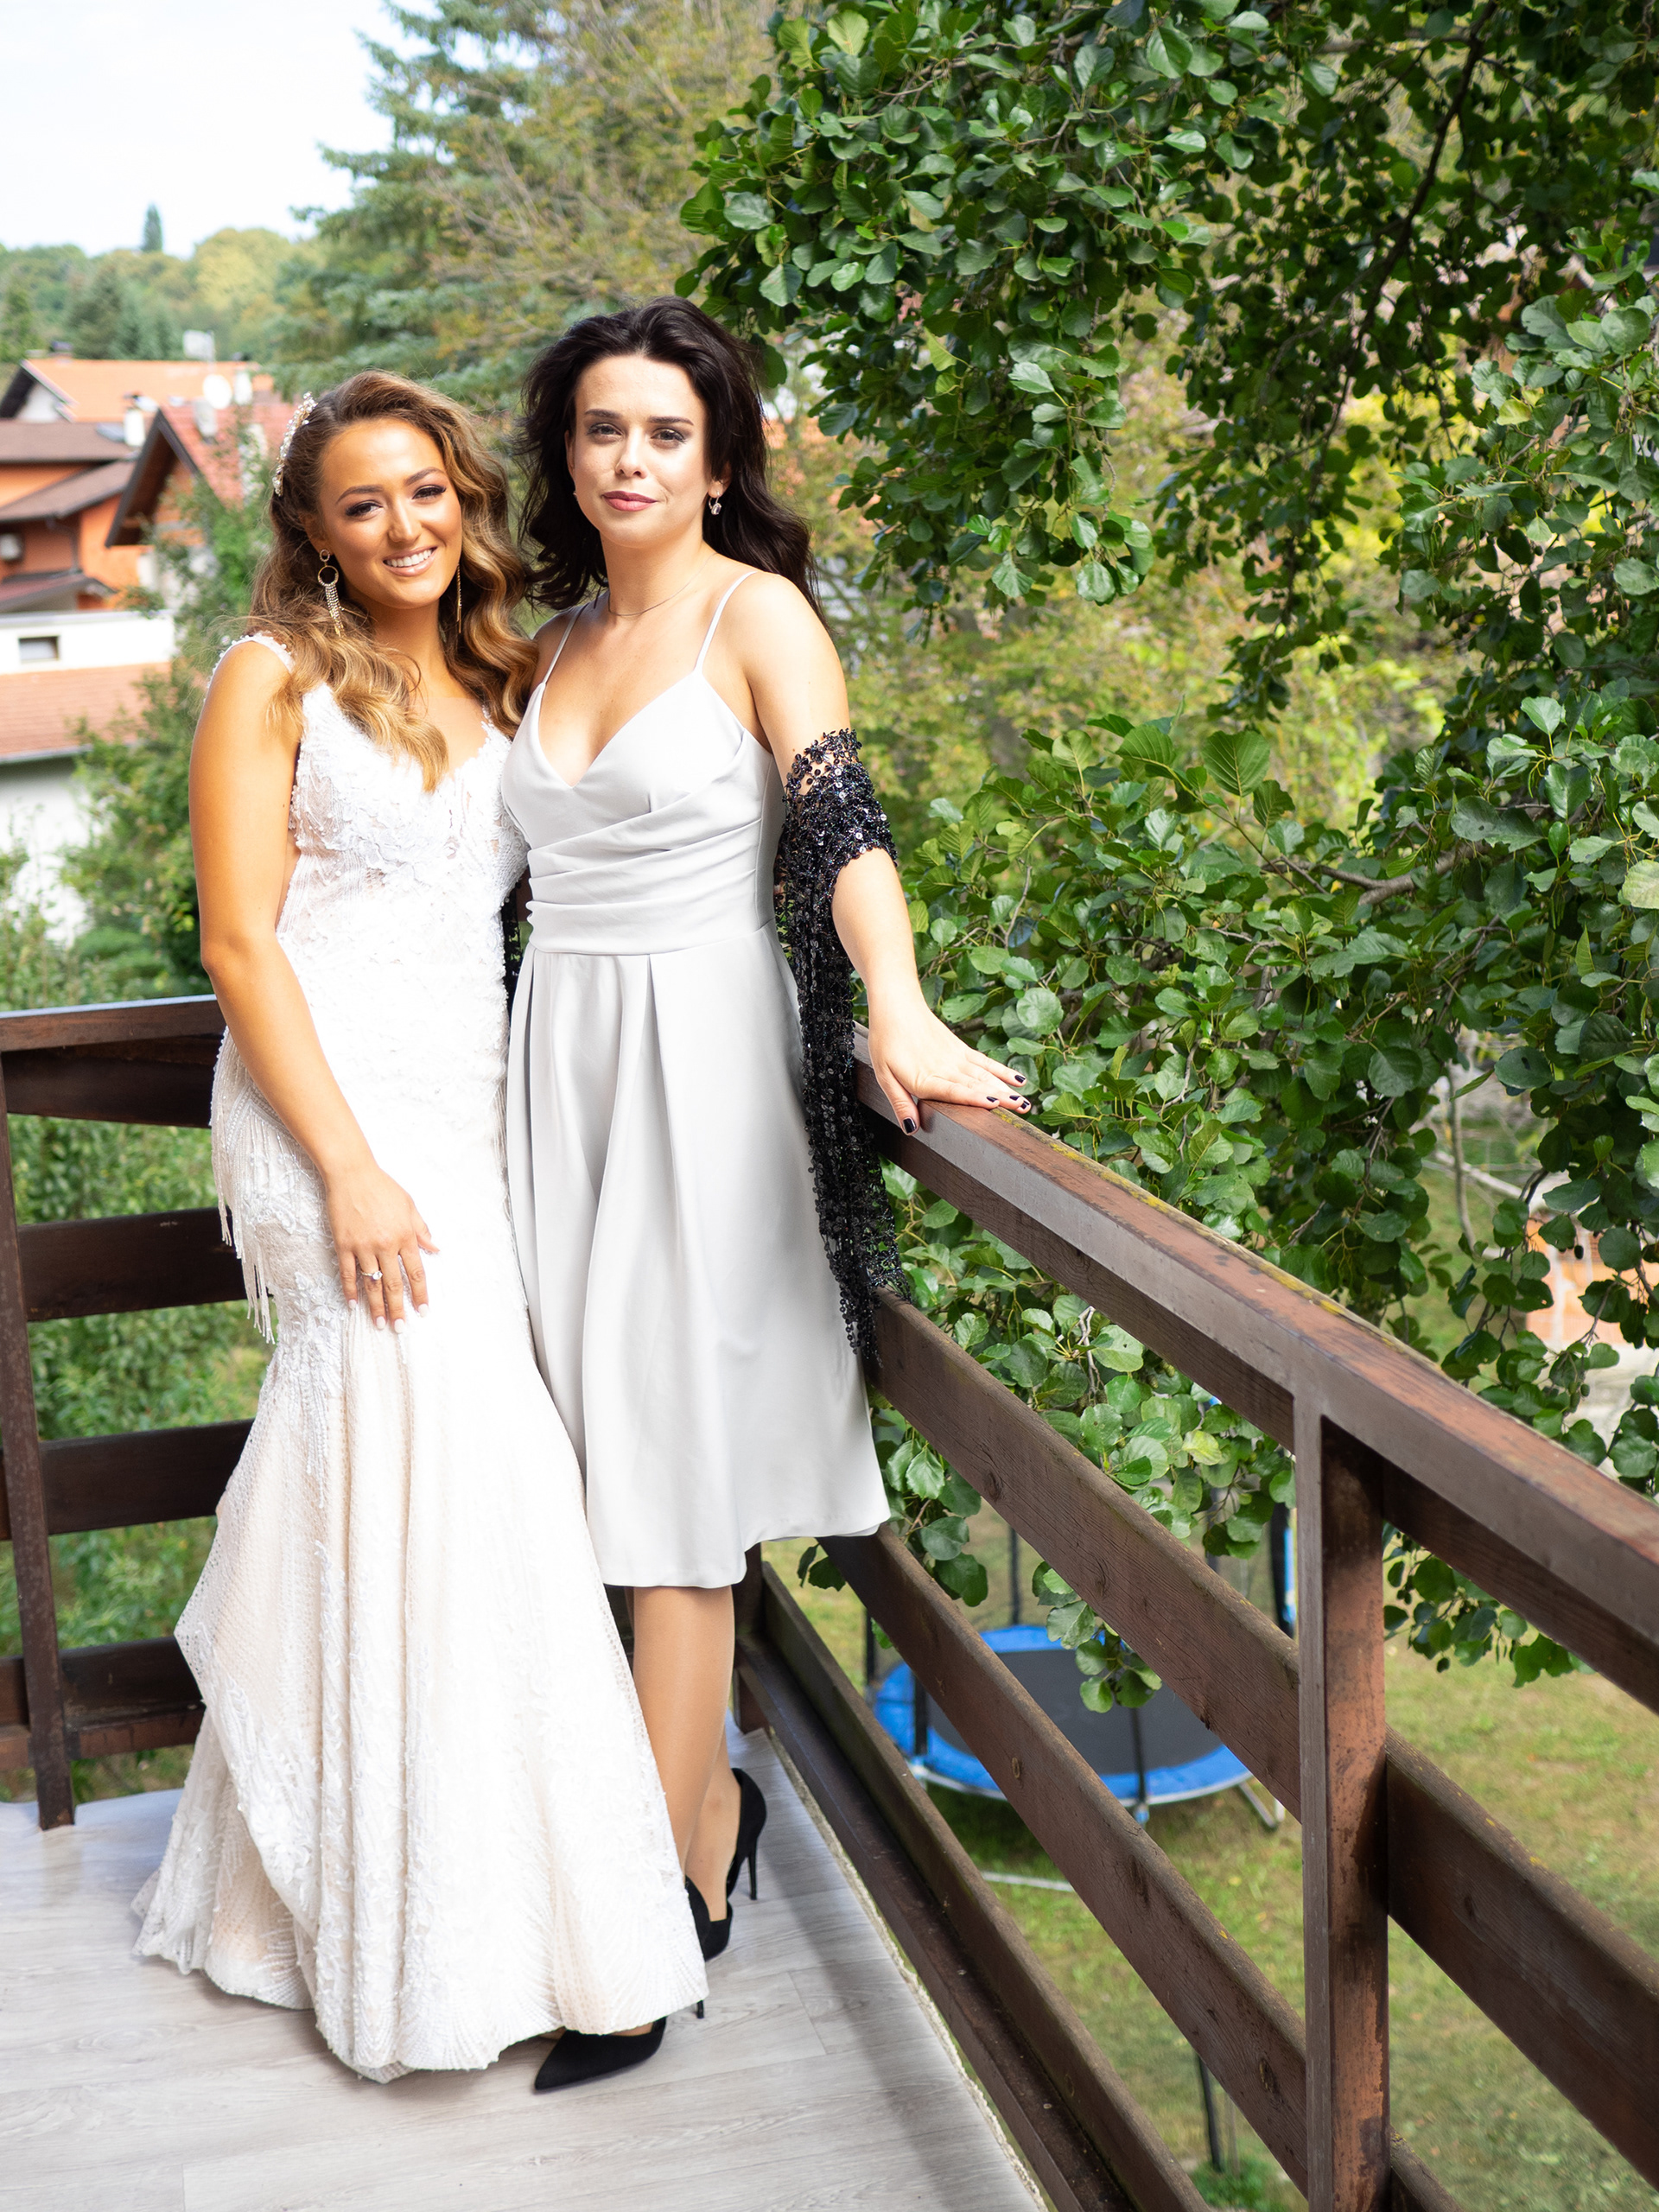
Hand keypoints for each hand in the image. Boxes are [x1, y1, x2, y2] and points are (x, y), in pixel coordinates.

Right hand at [323, 1159, 437, 1328]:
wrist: (352, 1174)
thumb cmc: (383, 1188)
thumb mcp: (409, 1205)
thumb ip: (421, 1230)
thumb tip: (435, 1249)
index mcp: (405, 1236)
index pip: (416, 1272)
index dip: (420, 1293)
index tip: (423, 1311)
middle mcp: (386, 1245)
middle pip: (395, 1283)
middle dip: (398, 1308)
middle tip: (400, 1328)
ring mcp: (363, 1246)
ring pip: (372, 1283)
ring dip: (376, 1306)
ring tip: (379, 1324)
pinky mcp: (344, 1244)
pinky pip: (348, 1273)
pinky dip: (350, 1291)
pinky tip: (353, 1305)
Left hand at [867, 993, 1029, 1131]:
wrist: (896, 1006)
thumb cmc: (886, 1041)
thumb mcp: (883, 1075)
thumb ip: (900, 1102)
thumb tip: (911, 1128)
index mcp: (924, 1078)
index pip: (954, 1090)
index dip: (973, 1097)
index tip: (993, 1104)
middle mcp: (944, 1069)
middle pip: (976, 1085)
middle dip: (1000, 1098)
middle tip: (1023, 1109)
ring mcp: (955, 1058)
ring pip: (985, 1076)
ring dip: (1006, 1090)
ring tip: (1025, 1102)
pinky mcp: (960, 1049)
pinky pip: (984, 1062)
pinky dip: (1001, 1071)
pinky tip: (1017, 1080)